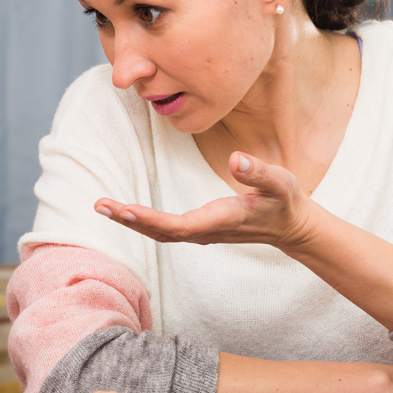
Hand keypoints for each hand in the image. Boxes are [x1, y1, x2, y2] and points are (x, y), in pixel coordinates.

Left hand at [94, 152, 315, 252]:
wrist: (291, 227)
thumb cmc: (285, 202)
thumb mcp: (280, 183)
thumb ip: (258, 173)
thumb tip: (236, 159)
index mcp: (222, 221)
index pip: (180, 225)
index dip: (151, 220)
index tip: (126, 210)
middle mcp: (207, 232)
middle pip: (162, 232)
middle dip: (131, 220)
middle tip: (100, 206)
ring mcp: (202, 233)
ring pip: (160, 233)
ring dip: (132, 221)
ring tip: (103, 207)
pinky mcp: (199, 229)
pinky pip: (165, 229)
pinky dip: (142, 221)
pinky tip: (125, 212)